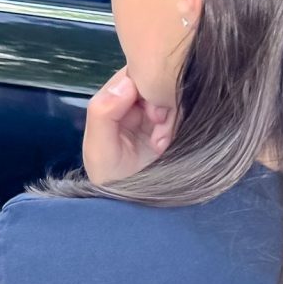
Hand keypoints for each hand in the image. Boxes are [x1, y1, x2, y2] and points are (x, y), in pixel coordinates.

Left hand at [82, 68, 175, 184]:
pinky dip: (178, 127)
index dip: (143, 87)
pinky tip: (166, 146)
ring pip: (171, 98)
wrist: (133, 208)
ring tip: (160, 144)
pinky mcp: (173, 129)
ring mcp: (154, 117)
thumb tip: (126, 82)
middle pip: (154, 83)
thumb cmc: (110, 178)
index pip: (131, 75)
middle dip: (159, 103)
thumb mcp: (99, 147)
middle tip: (158, 128)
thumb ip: (103, 112)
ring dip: (169, 119)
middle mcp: (133, 106)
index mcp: (112, 103)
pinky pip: (183, 114)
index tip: (149, 113)